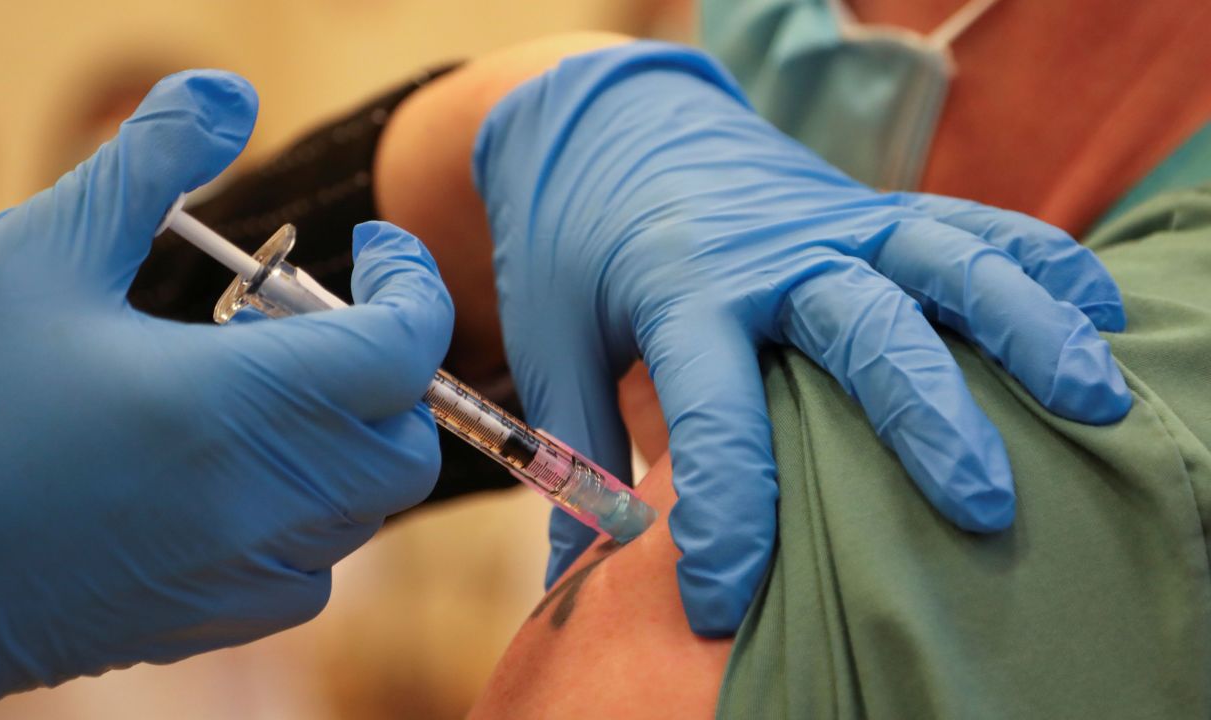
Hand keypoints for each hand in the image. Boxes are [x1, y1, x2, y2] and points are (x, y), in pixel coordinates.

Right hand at [0, 71, 451, 712]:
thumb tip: (229, 93)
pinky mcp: (201, 624)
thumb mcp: (36, 255)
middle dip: (387, 370)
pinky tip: (227, 473)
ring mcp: (236, 577)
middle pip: (406, 441)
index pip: (406, 349)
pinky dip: (305, 515)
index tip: (373, 247)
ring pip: (363, 508)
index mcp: (236, 404)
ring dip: (345, 439)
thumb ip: (148, 164)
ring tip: (254, 389)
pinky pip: (309, 573)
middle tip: (304, 322)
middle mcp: (260, 504)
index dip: (414, 283)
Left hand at [473, 42, 1129, 635]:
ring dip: (1020, 330)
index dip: (725, 514)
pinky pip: (967, 224)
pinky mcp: (871, 206)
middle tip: (979, 508)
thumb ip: (576, 444)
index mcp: (678, 287)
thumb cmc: (579, 246)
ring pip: (942, 265)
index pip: (714, 410)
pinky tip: (1097, 313)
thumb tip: (583, 569)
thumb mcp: (553, 339)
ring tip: (1088, 402)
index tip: (725, 602)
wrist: (613, 122)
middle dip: (925, 422)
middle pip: (861, 332)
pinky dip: (1036, 262)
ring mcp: (833, 220)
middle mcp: (771, 251)